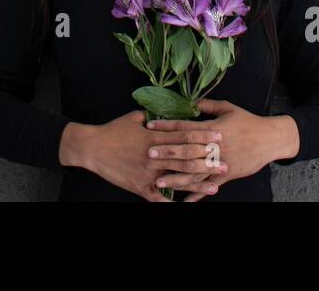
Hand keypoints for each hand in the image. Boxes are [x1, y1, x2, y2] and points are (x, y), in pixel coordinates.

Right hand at [79, 110, 225, 200]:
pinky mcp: (140, 186)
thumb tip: (167, 111)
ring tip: (215, 186)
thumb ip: (152, 116)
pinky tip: (186, 206)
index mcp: (154, 136)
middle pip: (186, 158)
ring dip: (198, 183)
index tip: (219, 137)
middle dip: (208, 161)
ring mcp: (148, 173)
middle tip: (225, 163)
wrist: (92, 148)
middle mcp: (154, 155)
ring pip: (177, 178)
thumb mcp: (133, 117)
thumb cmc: (113, 131)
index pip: (184, 136)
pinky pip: (160, 198)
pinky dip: (173, 203)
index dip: (203, 136)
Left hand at [145, 99, 297, 201]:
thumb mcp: (228, 108)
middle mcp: (214, 147)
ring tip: (159, 182)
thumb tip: (191, 101)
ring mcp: (220, 163)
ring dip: (176, 178)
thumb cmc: (248, 122)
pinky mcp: (227, 175)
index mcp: (212, 128)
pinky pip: (209, 187)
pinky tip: (183, 201)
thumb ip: (208, 105)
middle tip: (148, 155)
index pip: (185, 126)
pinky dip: (196, 195)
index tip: (150, 125)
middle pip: (187, 150)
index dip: (166, 126)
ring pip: (195, 172)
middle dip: (167, 153)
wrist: (270, 139)